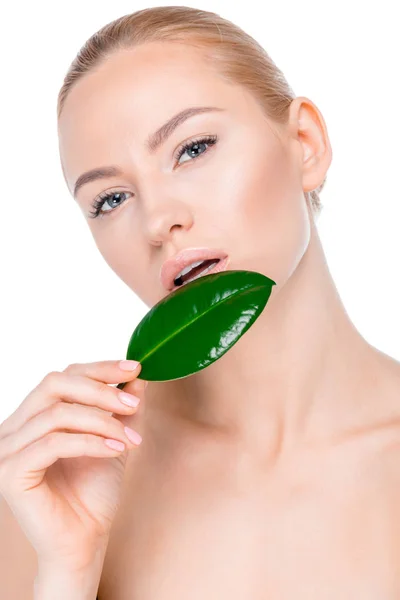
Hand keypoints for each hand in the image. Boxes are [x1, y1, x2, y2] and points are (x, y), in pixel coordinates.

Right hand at [0, 360, 145, 571]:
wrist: (84, 542)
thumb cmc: (94, 492)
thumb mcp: (114, 439)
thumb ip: (121, 409)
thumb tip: (136, 377)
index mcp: (34, 416)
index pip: (63, 376)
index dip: (100, 368)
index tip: (135, 367)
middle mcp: (15, 427)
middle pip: (54, 383)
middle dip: (100, 390)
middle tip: (133, 405)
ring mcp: (8, 449)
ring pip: (58, 413)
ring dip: (102, 421)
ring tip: (131, 439)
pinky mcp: (12, 473)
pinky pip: (53, 443)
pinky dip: (90, 442)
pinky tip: (115, 449)